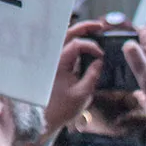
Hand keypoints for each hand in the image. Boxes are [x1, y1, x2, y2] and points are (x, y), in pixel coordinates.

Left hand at [43, 21, 104, 135]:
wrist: (44, 118)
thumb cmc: (61, 108)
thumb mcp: (82, 94)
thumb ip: (92, 75)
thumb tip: (99, 61)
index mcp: (57, 63)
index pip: (76, 44)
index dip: (91, 46)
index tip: (101, 56)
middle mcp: (52, 58)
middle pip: (67, 34)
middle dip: (84, 28)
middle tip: (100, 26)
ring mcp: (52, 60)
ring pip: (64, 39)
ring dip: (79, 33)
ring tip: (95, 31)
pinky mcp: (53, 64)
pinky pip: (63, 48)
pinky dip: (74, 43)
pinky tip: (85, 43)